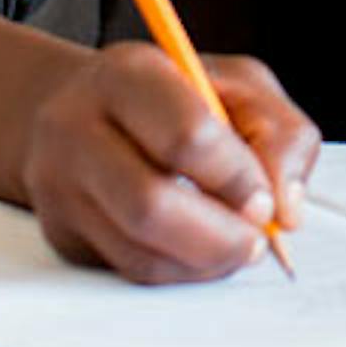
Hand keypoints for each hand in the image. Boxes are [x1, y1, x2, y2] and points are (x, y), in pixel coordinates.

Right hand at [16, 43, 320, 282]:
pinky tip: (202, 252)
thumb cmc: (176, 96)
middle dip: (221, 237)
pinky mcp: (63, 232)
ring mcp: (60, 185)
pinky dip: (179, 272)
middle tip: (256, 241)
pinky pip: (129, 270)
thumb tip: (286, 209)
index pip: (186, 136)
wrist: (81, 108)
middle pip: (150, 204)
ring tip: (235, 247)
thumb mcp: (239, 85)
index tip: (265, 201)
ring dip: (205, 263)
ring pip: (139, 252)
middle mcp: (77, 127)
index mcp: (128, 74)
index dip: (236, 178)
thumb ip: (281, 134)